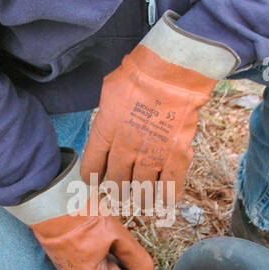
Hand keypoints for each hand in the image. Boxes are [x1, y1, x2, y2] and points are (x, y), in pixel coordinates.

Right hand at [32, 209, 153, 269]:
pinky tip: (106, 247)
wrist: (48, 199)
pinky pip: (84, 263)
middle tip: (140, 268)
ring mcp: (66, 264)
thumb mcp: (114, 232)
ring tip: (125, 255)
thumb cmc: (79, 214)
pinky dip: (99, 259)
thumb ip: (133, 254)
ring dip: (112, 266)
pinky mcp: (60, 252)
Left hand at [80, 44, 215, 193]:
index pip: (92, 166)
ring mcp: (151, 153)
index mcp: (106, 131)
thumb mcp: (110, 91)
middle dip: (118, 190)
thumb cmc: (140, 72)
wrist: (172, 69)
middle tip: (120, 193)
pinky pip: (170, 185)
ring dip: (141, 197)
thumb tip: (106, 126)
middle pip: (117, 181)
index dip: (92, 177)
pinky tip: (165, 199)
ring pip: (142, 188)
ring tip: (142, 200)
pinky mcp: (176, 155)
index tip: (94, 181)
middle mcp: (125, 147)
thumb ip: (107, 114)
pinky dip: (167, 196)